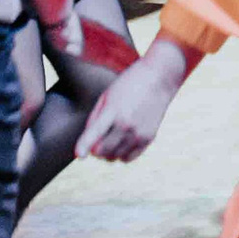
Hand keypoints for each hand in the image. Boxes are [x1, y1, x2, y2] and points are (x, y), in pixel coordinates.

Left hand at [79, 38, 189, 160]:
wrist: (159, 79)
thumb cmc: (128, 85)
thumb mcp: (106, 96)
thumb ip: (95, 119)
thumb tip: (88, 143)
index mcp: (113, 110)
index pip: (95, 132)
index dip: (85, 145)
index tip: (80, 155)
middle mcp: (127, 124)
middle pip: (103, 151)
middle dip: (95, 149)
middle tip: (96, 141)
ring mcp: (139, 133)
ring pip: (114, 157)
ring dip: (108, 153)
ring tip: (109, 139)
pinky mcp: (148, 139)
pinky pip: (128, 158)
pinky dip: (121, 155)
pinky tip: (120, 143)